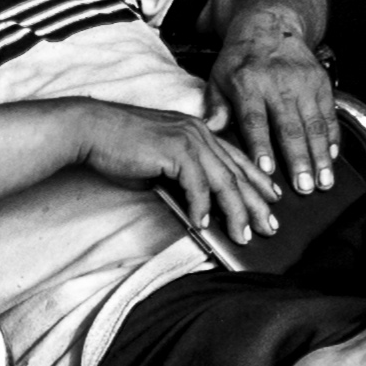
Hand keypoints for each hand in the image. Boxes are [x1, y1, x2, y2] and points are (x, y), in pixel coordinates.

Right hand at [66, 101, 285, 244]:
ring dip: (235, 212)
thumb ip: (183, 179)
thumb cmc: (120, 148)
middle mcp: (200, 132)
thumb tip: (200, 207)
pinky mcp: (175, 150)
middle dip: (256, 203)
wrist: (93, 129)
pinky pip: (197, 185)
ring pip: (224, 181)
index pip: (237, 159)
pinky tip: (204, 225)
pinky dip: (202, 207)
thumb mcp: (160, 164)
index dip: (257, 181)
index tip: (272, 200)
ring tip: (243, 236)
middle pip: (237, 173)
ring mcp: (189, 138)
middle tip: (269, 227)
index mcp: (199, 131)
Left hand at [206, 16, 337, 197]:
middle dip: (299, 160)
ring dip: (320, 156)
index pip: (255, 120)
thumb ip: (216, 106)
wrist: (270, 24)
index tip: (267, 169)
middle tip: (304, 187)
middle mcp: (279, 83)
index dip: (261, 146)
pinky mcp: (321, 82)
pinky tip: (332, 157)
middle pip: (290, 127)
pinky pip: (328, 114)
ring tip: (323, 181)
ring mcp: (303, 82)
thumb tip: (212, 130)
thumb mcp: (218, 77)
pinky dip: (332, 137)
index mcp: (249, 83)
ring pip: (314, 124)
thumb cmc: (240, 58)